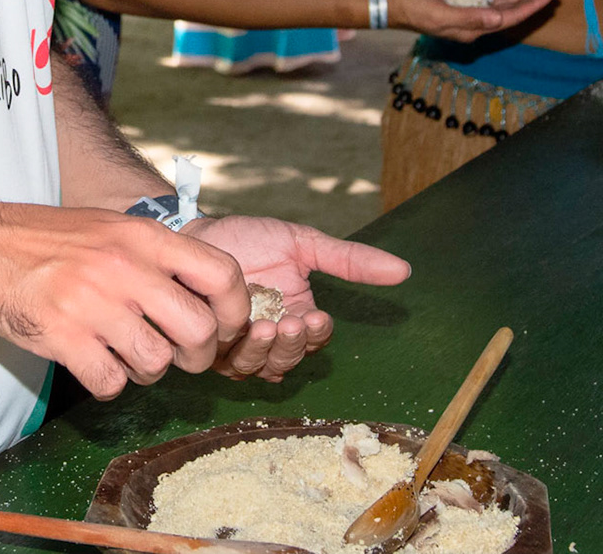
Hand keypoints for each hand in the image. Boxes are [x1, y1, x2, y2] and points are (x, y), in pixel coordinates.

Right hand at [0, 205, 247, 400]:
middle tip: (179, 355)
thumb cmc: (49, 239)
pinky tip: (95, 363)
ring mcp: (93, 303)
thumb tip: (208, 294)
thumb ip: (159, 255)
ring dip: (149, 370)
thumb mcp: (113, 227)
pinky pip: (110, 382)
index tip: (223, 326)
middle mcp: (126, 267)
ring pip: (157, 362)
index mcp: (145, 237)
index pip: (223, 274)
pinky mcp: (62, 336)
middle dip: (198, 355)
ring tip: (128, 355)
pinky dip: (108, 383)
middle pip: (199, 330)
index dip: (235, 310)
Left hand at [184, 215, 409, 382]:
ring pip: (261, 369)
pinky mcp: (210, 349)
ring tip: (265, 325)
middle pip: (290, 360)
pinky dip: (236, 353)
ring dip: (266, 352)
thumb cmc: (250, 238)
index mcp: (297, 315)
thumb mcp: (304, 244)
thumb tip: (404, 270)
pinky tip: (237, 331)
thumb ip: (350, 260)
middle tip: (291, 322)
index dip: (318, 335)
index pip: (315, 340)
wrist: (198, 233)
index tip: (317, 317)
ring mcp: (239, 346)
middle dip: (293, 345)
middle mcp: (270, 337)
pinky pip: (227, 365)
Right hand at [388, 0, 559, 42]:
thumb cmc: (414, 9)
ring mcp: (472, 14)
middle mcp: (478, 24)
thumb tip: (498, 18)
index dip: (532, 4)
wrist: (394, 5)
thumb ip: (470, 18)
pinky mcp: (465, 3)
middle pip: (514, 9)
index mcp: (474, 29)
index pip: (510, 16)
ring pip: (507, 3)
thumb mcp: (440, 14)